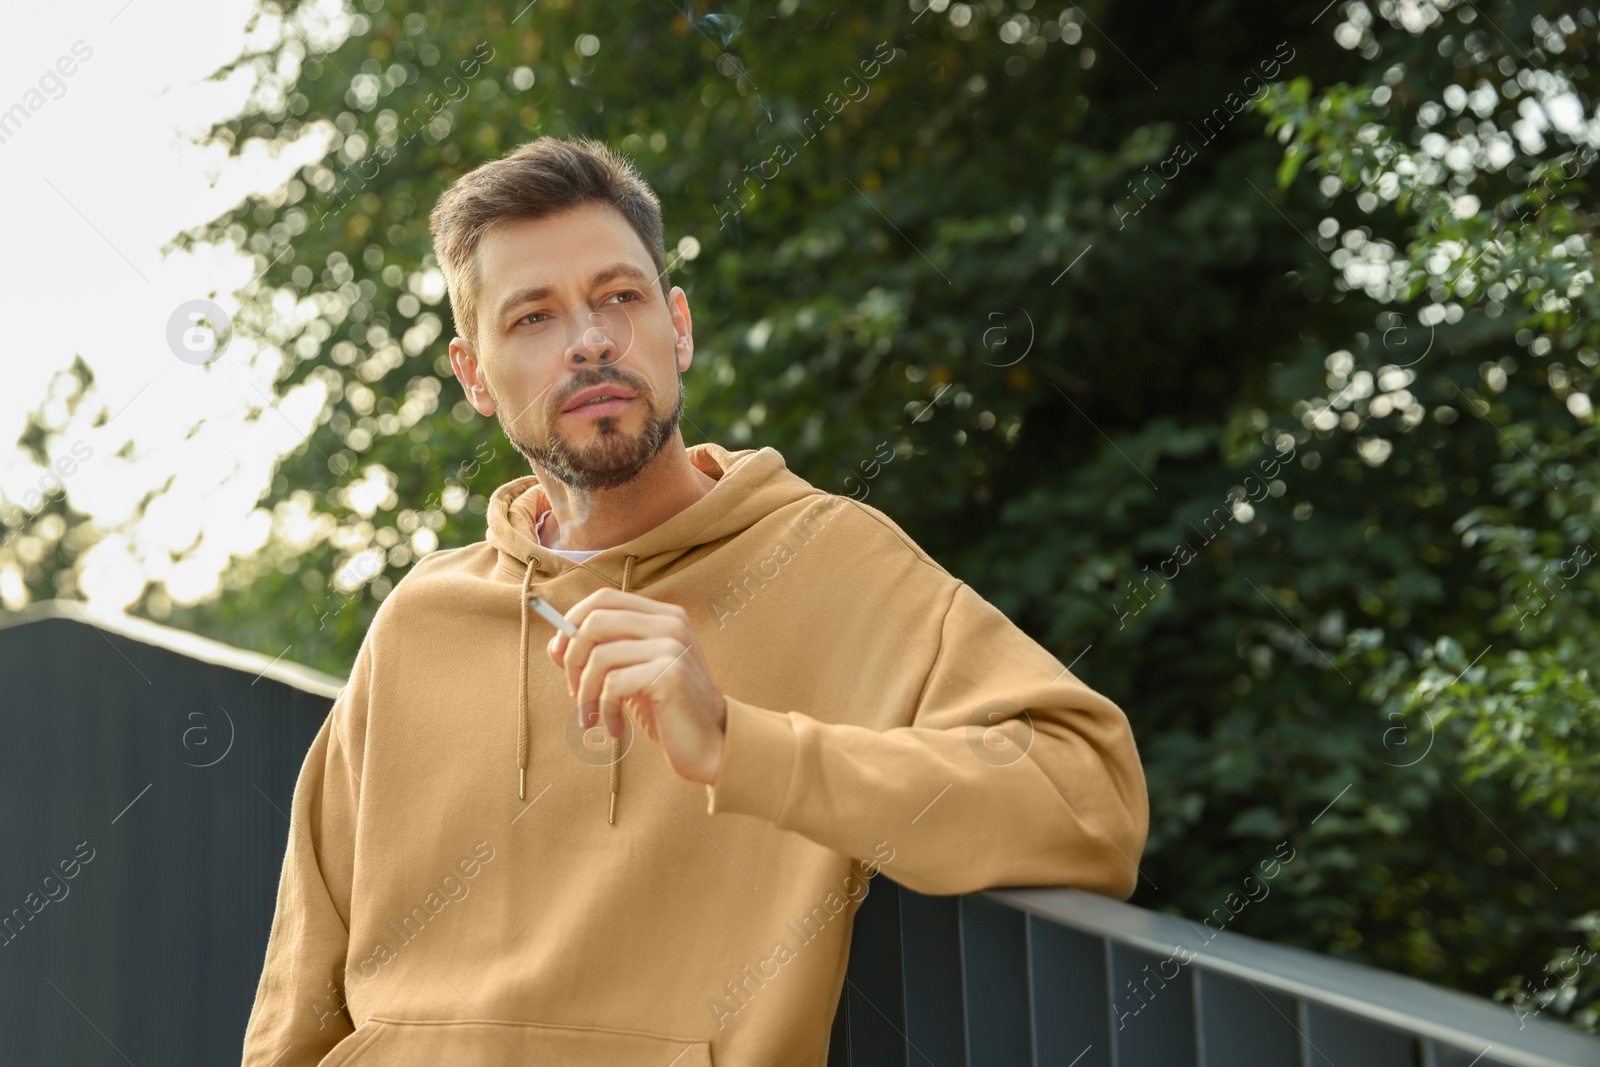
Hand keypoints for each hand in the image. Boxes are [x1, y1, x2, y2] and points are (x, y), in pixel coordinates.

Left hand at [546, 587, 727, 783]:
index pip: (603, 598)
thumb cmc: (668, 712)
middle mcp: (669, 623)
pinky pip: (613, 684)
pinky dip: (604, 709)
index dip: (572, 622)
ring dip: (585, 693)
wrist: (711, 745)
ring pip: (599, 656)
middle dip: (572, 660)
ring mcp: (672, 646)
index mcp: (662, 615)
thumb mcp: (628, 679)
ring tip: (593, 717)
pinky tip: (614, 727)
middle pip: (595, 621)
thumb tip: (555, 646)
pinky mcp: (670, 673)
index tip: (561, 656)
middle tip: (574, 693)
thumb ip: (596, 658)